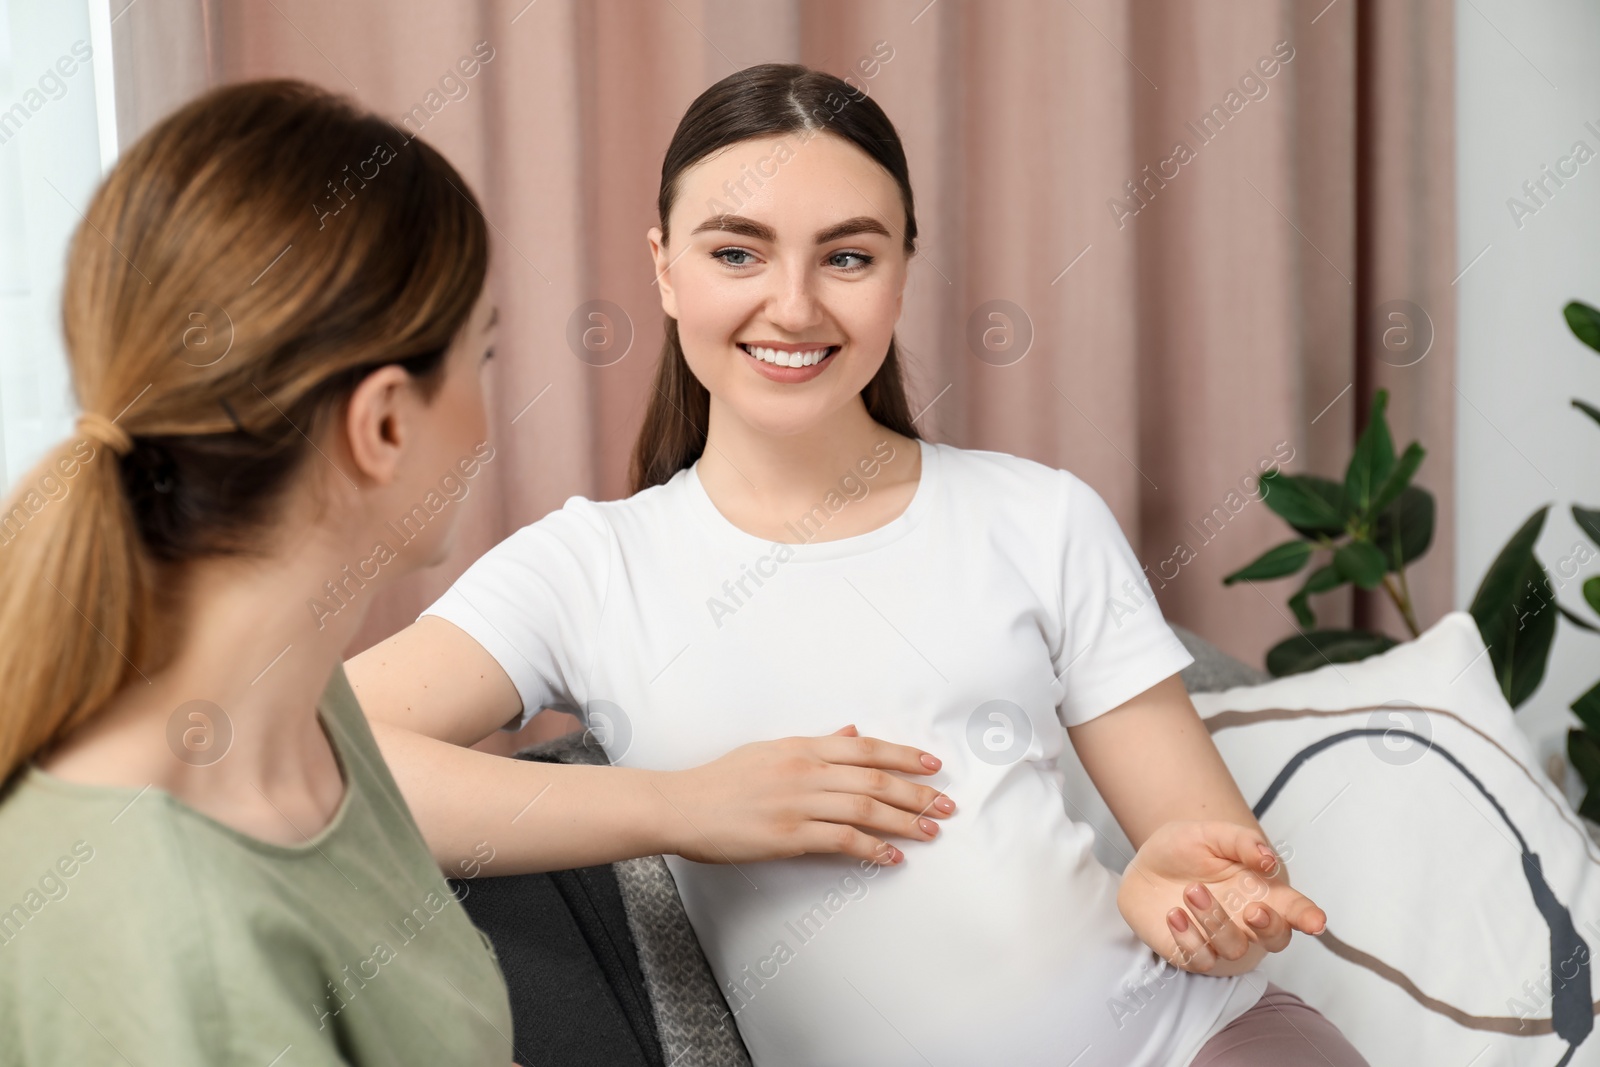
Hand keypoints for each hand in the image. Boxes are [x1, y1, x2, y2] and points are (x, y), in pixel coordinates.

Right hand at [654, 725, 955, 865]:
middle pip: (875, 778)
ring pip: (866, 808)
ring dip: (905, 820)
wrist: (682, 806)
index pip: (866, 748)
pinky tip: (894, 856)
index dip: (905, 756)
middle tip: (947, 804)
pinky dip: (873, 848)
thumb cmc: (722, 780)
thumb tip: (852, 731)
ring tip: (932, 830)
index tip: (933, 766)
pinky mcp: (789, 835)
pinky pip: (842, 840)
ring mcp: (798, 802)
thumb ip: (816, 743)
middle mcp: (805, 770)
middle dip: (917, 792)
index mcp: (803, 746)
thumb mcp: (770, 750)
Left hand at [1116, 820, 1325, 974]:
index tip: (1315, 921)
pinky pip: (1201, 960)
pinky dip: (1188, 938)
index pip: (1294, 909)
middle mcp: (1247, 921)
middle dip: (1269, 928)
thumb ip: (1242, 842)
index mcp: (1261, 892)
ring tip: (1191, 891)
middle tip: (1252, 909)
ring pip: (1235, 949)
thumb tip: (1268, 860)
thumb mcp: (1211, 834)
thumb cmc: (1184, 848)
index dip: (1308, 917)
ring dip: (1215, 922)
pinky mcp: (1193, 953)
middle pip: (1276, 939)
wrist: (1144, 865)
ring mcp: (1221, 941)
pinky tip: (1173, 914)